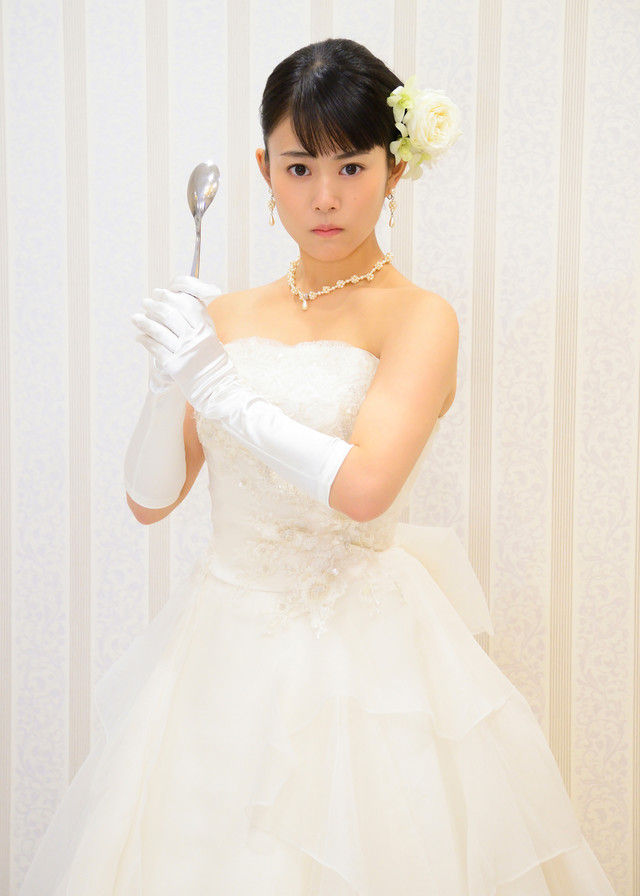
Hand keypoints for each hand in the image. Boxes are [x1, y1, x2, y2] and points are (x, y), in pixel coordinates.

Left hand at [130, 277, 237, 414]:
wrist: (217, 386)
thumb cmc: (210, 360)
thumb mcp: (209, 336)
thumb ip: (197, 319)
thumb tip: (177, 301)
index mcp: (205, 328)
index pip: (185, 304)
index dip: (169, 296)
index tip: (159, 293)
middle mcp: (194, 338)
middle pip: (169, 314)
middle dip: (154, 306)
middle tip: (145, 303)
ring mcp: (184, 352)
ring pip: (159, 331)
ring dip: (144, 322)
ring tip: (135, 318)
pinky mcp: (174, 366)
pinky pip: (155, 348)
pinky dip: (145, 340)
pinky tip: (139, 337)